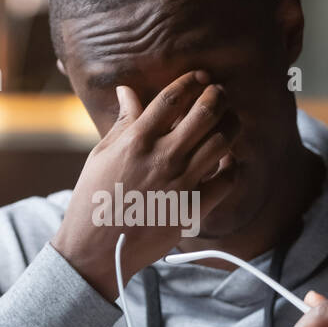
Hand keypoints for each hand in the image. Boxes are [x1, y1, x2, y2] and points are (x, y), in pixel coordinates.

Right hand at [52, 70, 239, 299]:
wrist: (97, 250)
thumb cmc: (94, 200)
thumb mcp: (101, 155)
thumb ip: (123, 122)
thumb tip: (128, 91)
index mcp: (137, 141)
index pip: (172, 98)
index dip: (191, 81)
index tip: (200, 77)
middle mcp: (163, 158)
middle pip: (205, 112)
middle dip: (218, 96)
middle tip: (219, 94)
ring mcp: (181, 183)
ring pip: (223, 141)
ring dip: (231, 125)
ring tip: (229, 121)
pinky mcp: (193, 209)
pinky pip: (227, 180)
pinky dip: (233, 165)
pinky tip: (227, 160)